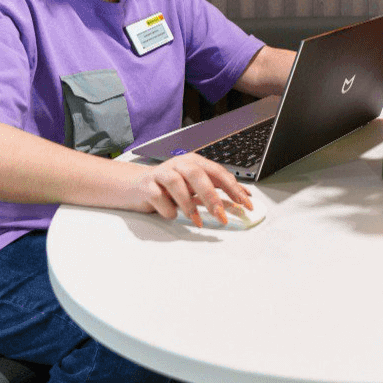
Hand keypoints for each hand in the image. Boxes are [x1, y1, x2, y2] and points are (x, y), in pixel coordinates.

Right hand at [126, 154, 253, 227]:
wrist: (138, 185)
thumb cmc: (172, 186)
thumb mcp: (196, 185)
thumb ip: (218, 188)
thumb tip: (243, 196)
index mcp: (195, 161)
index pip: (218, 172)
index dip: (233, 188)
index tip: (245, 203)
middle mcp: (179, 164)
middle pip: (197, 174)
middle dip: (211, 196)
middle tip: (220, 216)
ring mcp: (161, 173)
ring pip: (176, 183)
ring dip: (188, 204)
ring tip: (197, 221)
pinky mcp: (146, 185)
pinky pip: (157, 196)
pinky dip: (167, 208)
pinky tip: (172, 215)